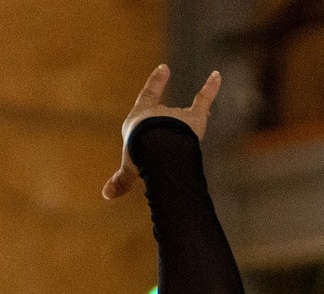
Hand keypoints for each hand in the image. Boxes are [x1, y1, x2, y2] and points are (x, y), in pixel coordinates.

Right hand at [103, 64, 221, 200]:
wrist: (156, 148)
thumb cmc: (139, 155)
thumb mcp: (128, 169)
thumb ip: (122, 180)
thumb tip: (106, 195)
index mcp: (139, 120)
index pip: (147, 97)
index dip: (156, 83)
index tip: (165, 68)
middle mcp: (158, 113)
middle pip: (165, 116)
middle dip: (166, 124)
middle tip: (167, 137)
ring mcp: (177, 115)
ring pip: (184, 117)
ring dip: (186, 124)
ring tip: (193, 130)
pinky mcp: (194, 118)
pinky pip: (204, 100)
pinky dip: (211, 87)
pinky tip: (217, 75)